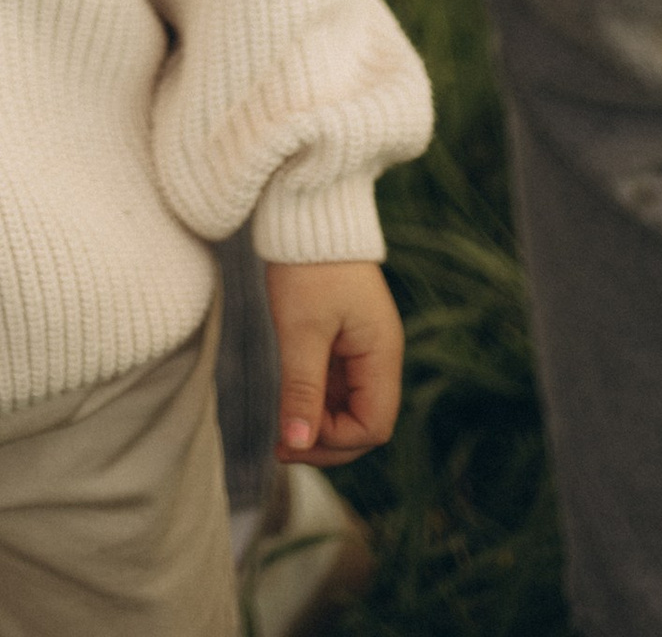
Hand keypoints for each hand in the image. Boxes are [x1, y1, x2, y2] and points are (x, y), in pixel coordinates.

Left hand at [266, 258, 402, 463]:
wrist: (307, 212)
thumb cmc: (307, 266)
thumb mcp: (301, 330)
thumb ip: (302, 389)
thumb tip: (296, 444)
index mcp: (381, 353)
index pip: (374, 425)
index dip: (336, 440)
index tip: (294, 437)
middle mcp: (379, 356)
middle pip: (365, 423)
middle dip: (327, 442)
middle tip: (281, 449)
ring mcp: (363, 350)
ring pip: (349, 408)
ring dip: (319, 426)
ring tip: (280, 435)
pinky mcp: (345, 341)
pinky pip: (338, 388)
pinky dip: (316, 403)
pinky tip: (289, 407)